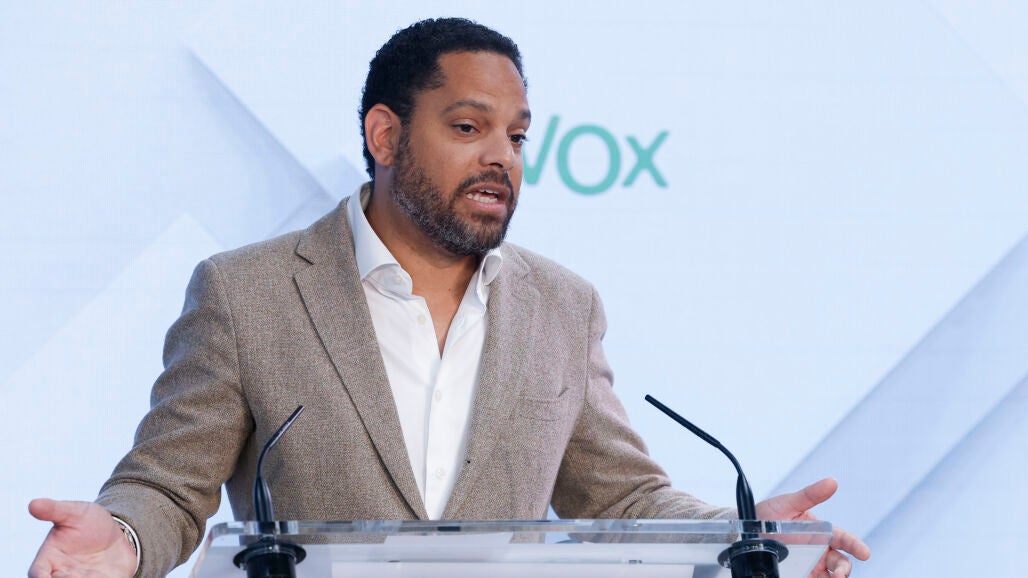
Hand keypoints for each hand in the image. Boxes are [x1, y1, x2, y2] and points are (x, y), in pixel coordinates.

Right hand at [28, 498, 136, 577]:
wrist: (118, 530)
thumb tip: (33, 503)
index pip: (38, 572)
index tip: (43, 577)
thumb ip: (54, 510)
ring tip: (93, 574)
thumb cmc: (88, 522)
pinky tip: (107, 575)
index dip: (40, 577)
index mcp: (51, 559)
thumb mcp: (74, 512)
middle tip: (73, 575)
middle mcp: (65, 573)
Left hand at [756, 478, 870, 577]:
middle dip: (843, 570)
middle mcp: (818, 552)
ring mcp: (809, 566)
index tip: (864, 553)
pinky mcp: (798, 575)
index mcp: (821, 533)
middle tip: (839, 575)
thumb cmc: (769, 514)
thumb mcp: (788, 503)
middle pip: (840, 564)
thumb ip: (810, 495)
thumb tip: (831, 482)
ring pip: (829, 577)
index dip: (856, 546)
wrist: (745, 530)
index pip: (844, 540)